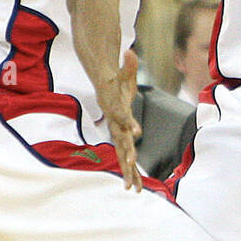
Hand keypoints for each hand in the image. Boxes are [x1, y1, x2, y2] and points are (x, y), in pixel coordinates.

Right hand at [96, 48, 142, 190]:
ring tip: (133, 189)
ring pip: (122, 156)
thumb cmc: (115, 82)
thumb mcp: (123, 73)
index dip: (129, 123)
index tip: (137, 132)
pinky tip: (136, 187)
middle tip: (131, 167)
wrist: (103, 89)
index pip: (122, 117)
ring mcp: (117, 134)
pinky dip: (131, 172)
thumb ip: (128, 65)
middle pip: (120, 142)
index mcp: (116, 110)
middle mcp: (115, 125)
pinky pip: (126, 158)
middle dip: (126, 156)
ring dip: (129, 172)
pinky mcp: (121, 139)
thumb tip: (130, 52)